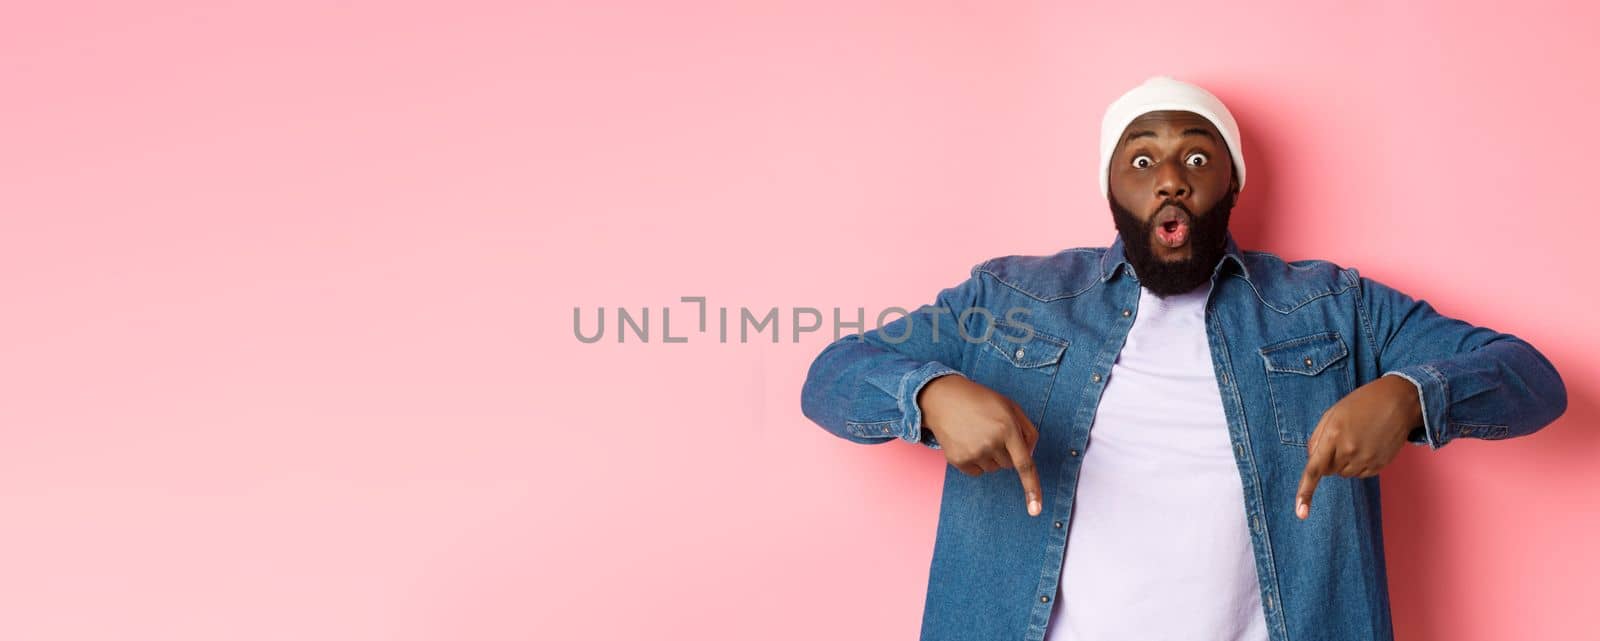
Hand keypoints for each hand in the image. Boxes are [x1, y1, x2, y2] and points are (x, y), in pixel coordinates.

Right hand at [917, 375, 1042, 515]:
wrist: (943, 398)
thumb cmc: (980, 401)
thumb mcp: (1010, 407)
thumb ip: (1028, 431)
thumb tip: (1030, 456)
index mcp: (1007, 427)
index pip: (1025, 464)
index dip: (1032, 488)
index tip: (1035, 511)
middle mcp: (991, 442)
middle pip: (1009, 465)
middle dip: (1005, 452)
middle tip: (990, 431)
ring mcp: (973, 452)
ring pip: (993, 469)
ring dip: (989, 456)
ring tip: (976, 433)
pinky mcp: (958, 460)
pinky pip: (977, 472)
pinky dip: (975, 461)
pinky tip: (966, 441)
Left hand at [1295, 374, 1423, 519]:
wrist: (1398, 402)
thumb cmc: (1361, 404)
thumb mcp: (1332, 414)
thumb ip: (1316, 439)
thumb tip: (1312, 463)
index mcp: (1333, 435)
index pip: (1314, 470)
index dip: (1305, 492)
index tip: (1301, 513)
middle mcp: (1349, 451)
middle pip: (1329, 471)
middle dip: (1330, 458)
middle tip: (1342, 437)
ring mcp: (1366, 460)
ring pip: (1344, 474)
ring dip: (1345, 461)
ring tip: (1358, 438)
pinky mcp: (1379, 466)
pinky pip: (1360, 474)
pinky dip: (1359, 463)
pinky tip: (1368, 444)